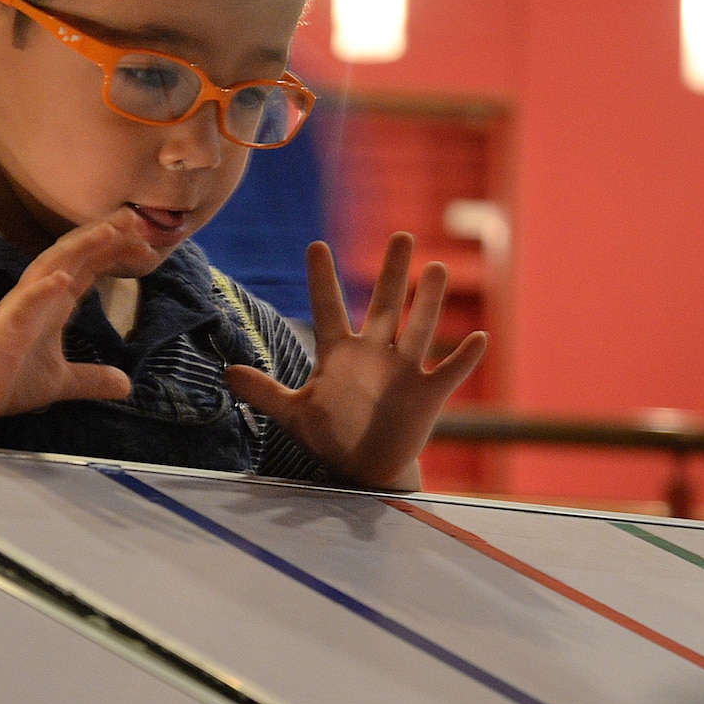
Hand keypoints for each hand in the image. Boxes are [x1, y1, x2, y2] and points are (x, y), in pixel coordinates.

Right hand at [0, 218, 156, 423]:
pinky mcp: (4, 333)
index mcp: (52, 305)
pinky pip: (22, 309)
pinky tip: (62, 280)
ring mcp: (19, 312)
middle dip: (102, 236)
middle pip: (73, 258)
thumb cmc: (8, 380)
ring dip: (78, 251)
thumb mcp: (62, 381)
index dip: (112, 251)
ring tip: (108, 233)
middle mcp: (37, 298)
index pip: (86, 269)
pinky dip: (42, 292)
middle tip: (136, 218)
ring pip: (50, 271)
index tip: (144, 239)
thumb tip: (125, 385)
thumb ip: (92, 379)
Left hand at [225, 233, 487, 488]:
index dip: (322, 280)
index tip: (315, 245)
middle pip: (386, 306)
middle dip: (393, 273)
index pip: (329, 308)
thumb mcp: (294, 414)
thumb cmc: (329, 435)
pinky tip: (478, 339)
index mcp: (339, 353)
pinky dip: (463, 358)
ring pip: (419, 330)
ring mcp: (404, 372)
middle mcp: (374, 354)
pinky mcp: (427, 395)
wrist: (364, 468)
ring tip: (437, 269)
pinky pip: (448, 373)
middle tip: (402, 236)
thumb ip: (264, 392)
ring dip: (429, 303)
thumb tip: (226, 373)